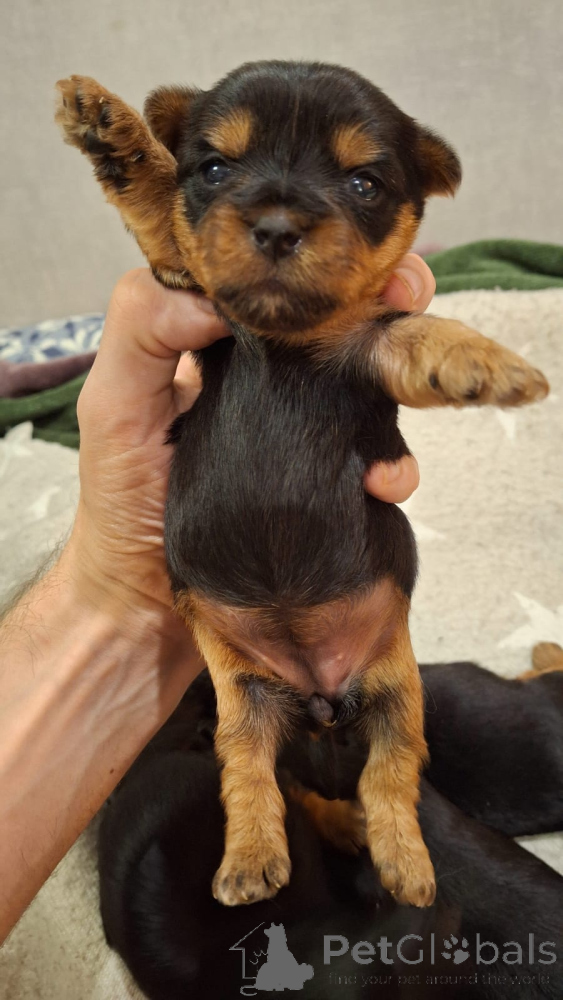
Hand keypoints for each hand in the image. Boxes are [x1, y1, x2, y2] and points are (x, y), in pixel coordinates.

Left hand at [69, 254, 434, 615]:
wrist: (147, 602)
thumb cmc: (121, 502)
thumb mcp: (112, 406)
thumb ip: (141, 329)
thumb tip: (218, 294)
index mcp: (221, 347)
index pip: (279, 283)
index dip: (321, 262)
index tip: (356, 257)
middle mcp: (271, 382)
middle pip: (342, 323)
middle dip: (386, 305)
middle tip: (407, 301)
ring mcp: (305, 434)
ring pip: (372, 386)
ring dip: (402, 380)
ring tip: (410, 388)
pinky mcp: (327, 486)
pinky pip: (378, 463)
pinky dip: (396, 467)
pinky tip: (384, 483)